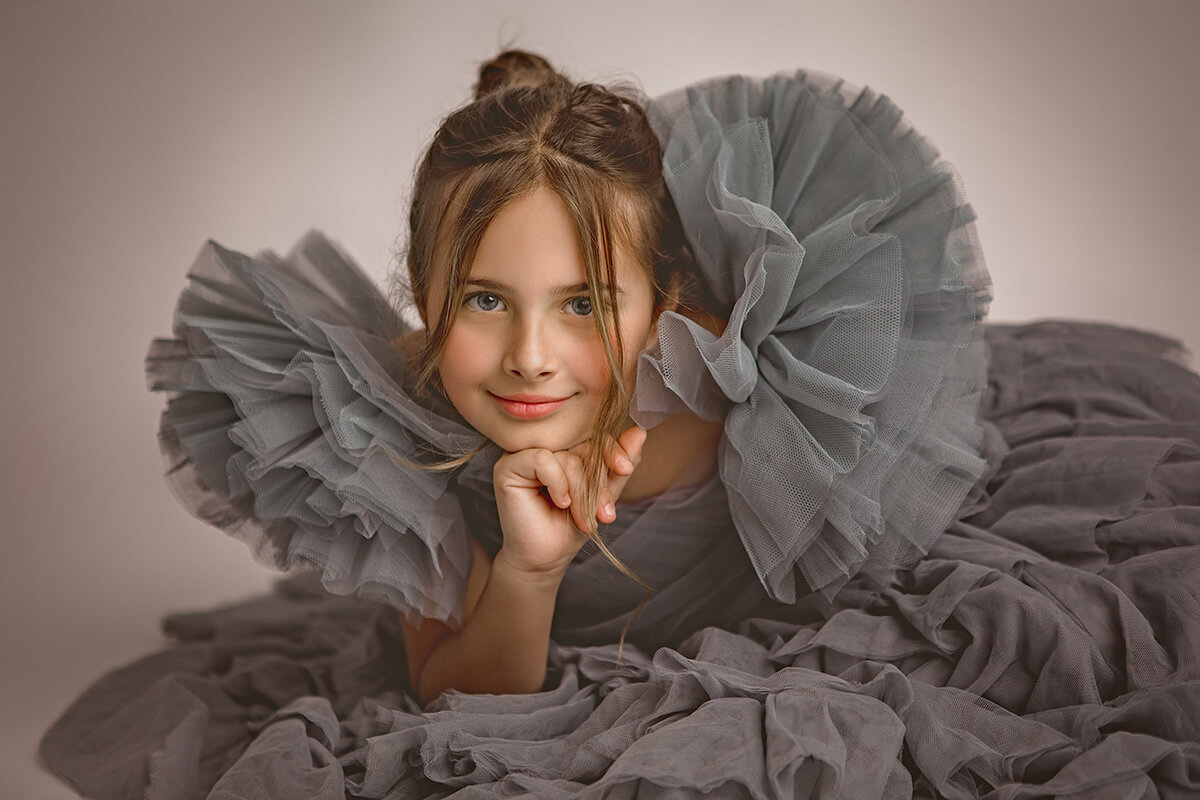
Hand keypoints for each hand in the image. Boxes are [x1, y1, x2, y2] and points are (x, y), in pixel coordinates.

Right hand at [492, 425, 647, 576]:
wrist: (545, 558)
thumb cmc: (569, 528)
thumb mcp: (602, 496)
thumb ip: (616, 466)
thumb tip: (639, 433)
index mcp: (564, 448)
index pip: (592, 436)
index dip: (612, 451)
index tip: (625, 469)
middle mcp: (543, 447)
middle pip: (582, 448)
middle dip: (598, 484)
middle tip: (605, 514)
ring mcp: (524, 454)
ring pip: (566, 458)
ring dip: (581, 493)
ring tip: (584, 519)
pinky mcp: (508, 466)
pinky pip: (543, 459)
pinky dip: (558, 483)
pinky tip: (560, 502)